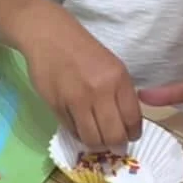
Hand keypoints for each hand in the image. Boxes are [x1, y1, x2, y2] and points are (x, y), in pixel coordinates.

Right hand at [21, 7, 141, 149]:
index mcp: (118, 79)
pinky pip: (72, 130)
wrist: (50, 37)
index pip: (132, 120)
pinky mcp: (57, 106)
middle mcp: (100, 91)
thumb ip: (120, 94)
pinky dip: (78, 134)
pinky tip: (79, 126)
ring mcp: (77, 100)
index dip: (132, 134)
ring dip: (96, 144)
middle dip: (115, 145)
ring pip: (92, 139)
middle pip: (114, 135)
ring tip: (95, 138)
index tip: (128, 136)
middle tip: (112, 144)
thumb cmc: (83, 51)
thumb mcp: (112, 67)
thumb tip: (126, 125)